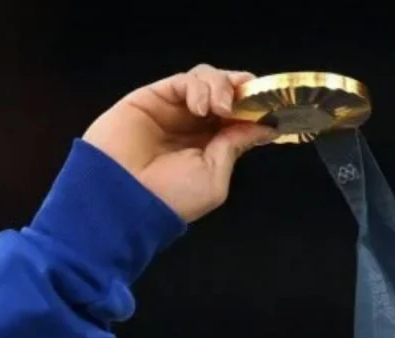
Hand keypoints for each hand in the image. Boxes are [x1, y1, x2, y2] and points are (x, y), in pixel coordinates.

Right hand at [81, 64, 276, 222]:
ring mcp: (173, 110)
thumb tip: (263, 127)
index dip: (254, 107)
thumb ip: (234, 147)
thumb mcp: (214, 177)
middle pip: (225, 92)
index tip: (270, 107)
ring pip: (206, 80)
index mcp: (210, 147)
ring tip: (222, 107)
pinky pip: (183, 81)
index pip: (238, 117)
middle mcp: (193, 126)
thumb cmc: (170, 198)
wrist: (124, 199)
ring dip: (222, 86)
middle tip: (251, 97)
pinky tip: (202, 107)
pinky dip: (199, 87)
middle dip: (241, 90)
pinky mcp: (153, 97)